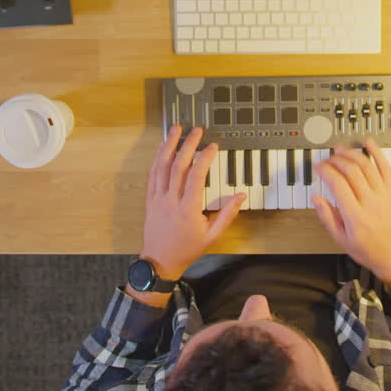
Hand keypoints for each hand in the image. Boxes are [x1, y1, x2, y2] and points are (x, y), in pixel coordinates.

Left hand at [140, 125, 243, 281]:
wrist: (160, 261)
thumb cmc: (187, 250)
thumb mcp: (213, 236)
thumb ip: (227, 214)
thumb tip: (240, 196)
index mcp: (188, 210)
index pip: (196, 177)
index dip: (204, 158)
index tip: (212, 147)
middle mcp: (171, 201)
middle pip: (178, 166)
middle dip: (187, 145)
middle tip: (196, 130)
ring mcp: (158, 199)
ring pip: (162, 166)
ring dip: (169, 145)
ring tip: (176, 129)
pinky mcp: (150, 199)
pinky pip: (152, 175)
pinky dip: (157, 158)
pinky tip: (161, 147)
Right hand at [311, 139, 390, 285]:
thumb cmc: (370, 250)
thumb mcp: (341, 240)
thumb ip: (327, 217)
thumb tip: (316, 199)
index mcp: (355, 216)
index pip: (338, 185)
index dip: (325, 171)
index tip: (318, 168)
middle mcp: (370, 203)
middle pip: (351, 172)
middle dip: (336, 160)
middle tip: (327, 158)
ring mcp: (384, 196)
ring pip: (367, 167)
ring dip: (352, 154)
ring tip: (341, 149)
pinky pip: (386, 168)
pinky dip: (377, 153)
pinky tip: (369, 144)